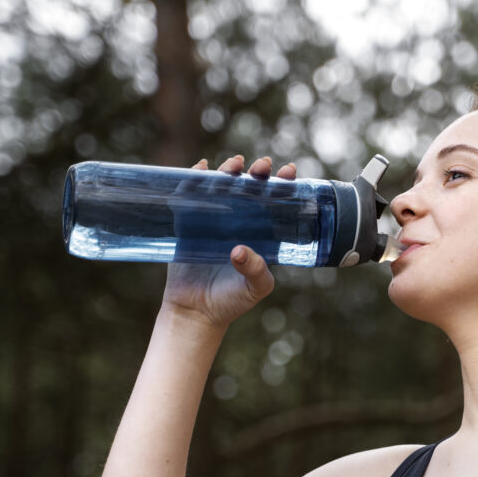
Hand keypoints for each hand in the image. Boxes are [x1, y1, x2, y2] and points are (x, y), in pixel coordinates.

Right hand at [162, 155, 297, 326]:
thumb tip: (240, 251)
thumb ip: (256, 271)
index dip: (283, 184)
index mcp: (261, 233)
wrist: (196, 312)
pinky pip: (191, 196)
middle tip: (263, 165)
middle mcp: (239, 222)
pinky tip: (199, 168)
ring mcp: (213, 220)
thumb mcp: (254, 289)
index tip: (289, 171)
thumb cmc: (232, 301)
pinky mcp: (188, 223)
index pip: (276, 202)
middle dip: (258, 172)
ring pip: (222, 186)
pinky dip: (194, 179)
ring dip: (228, 170)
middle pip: (250, 187)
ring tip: (235, 164)